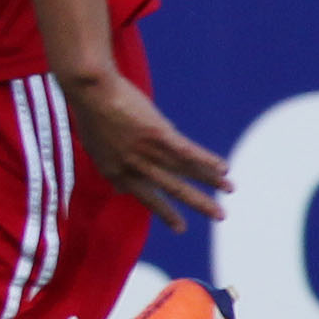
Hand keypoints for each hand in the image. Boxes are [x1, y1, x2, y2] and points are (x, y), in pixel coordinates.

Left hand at [62, 68, 230, 228]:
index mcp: (115, 172)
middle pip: (171, 189)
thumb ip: (110, 169)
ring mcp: (145, 151)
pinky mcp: (157, 133)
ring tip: (231, 189)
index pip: (146, 197)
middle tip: (220, 217)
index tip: (181, 228)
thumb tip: (119, 188)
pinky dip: (206, 160)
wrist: (88, 89)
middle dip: (198, 204)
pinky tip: (223, 168)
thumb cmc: (90, 114)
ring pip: (184, 171)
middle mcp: (133, 167)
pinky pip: (186, 151)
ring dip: (210, 181)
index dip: (165, 212)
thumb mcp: (94, 148)